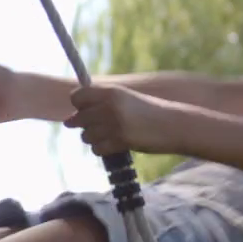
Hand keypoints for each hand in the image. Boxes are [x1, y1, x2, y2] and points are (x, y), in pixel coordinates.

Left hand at [65, 84, 183, 157]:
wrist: (174, 125)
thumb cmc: (148, 112)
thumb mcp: (124, 99)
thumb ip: (99, 104)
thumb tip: (68, 120)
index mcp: (110, 91)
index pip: (76, 96)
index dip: (79, 105)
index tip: (87, 110)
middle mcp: (109, 106)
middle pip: (78, 119)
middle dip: (86, 126)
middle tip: (103, 126)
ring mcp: (114, 124)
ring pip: (86, 136)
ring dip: (94, 139)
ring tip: (111, 136)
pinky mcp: (120, 141)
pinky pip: (97, 149)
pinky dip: (102, 149)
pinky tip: (115, 145)